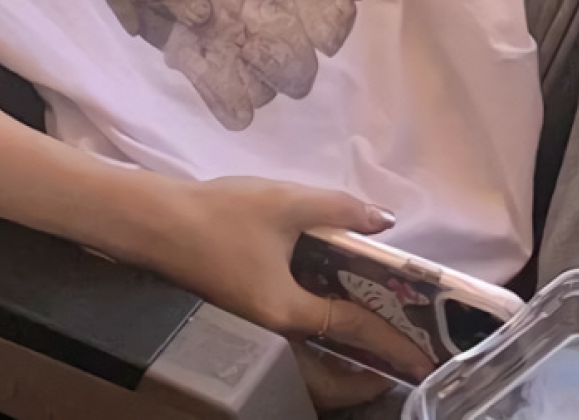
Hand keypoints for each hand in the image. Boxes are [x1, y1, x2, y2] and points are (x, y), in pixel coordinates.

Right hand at [157, 178, 433, 402]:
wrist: (154, 220)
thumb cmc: (219, 214)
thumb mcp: (284, 202)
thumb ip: (337, 208)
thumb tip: (383, 220)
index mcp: (286, 311)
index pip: (351, 330)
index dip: (391, 339)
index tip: (424, 356)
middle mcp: (271, 330)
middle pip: (325, 371)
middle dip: (362, 376)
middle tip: (395, 363)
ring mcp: (252, 324)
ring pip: (305, 359)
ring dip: (337, 358)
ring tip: (363, 340)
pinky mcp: (239, 309)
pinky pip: (288, 339)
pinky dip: (313, 335)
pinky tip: (320, 300)